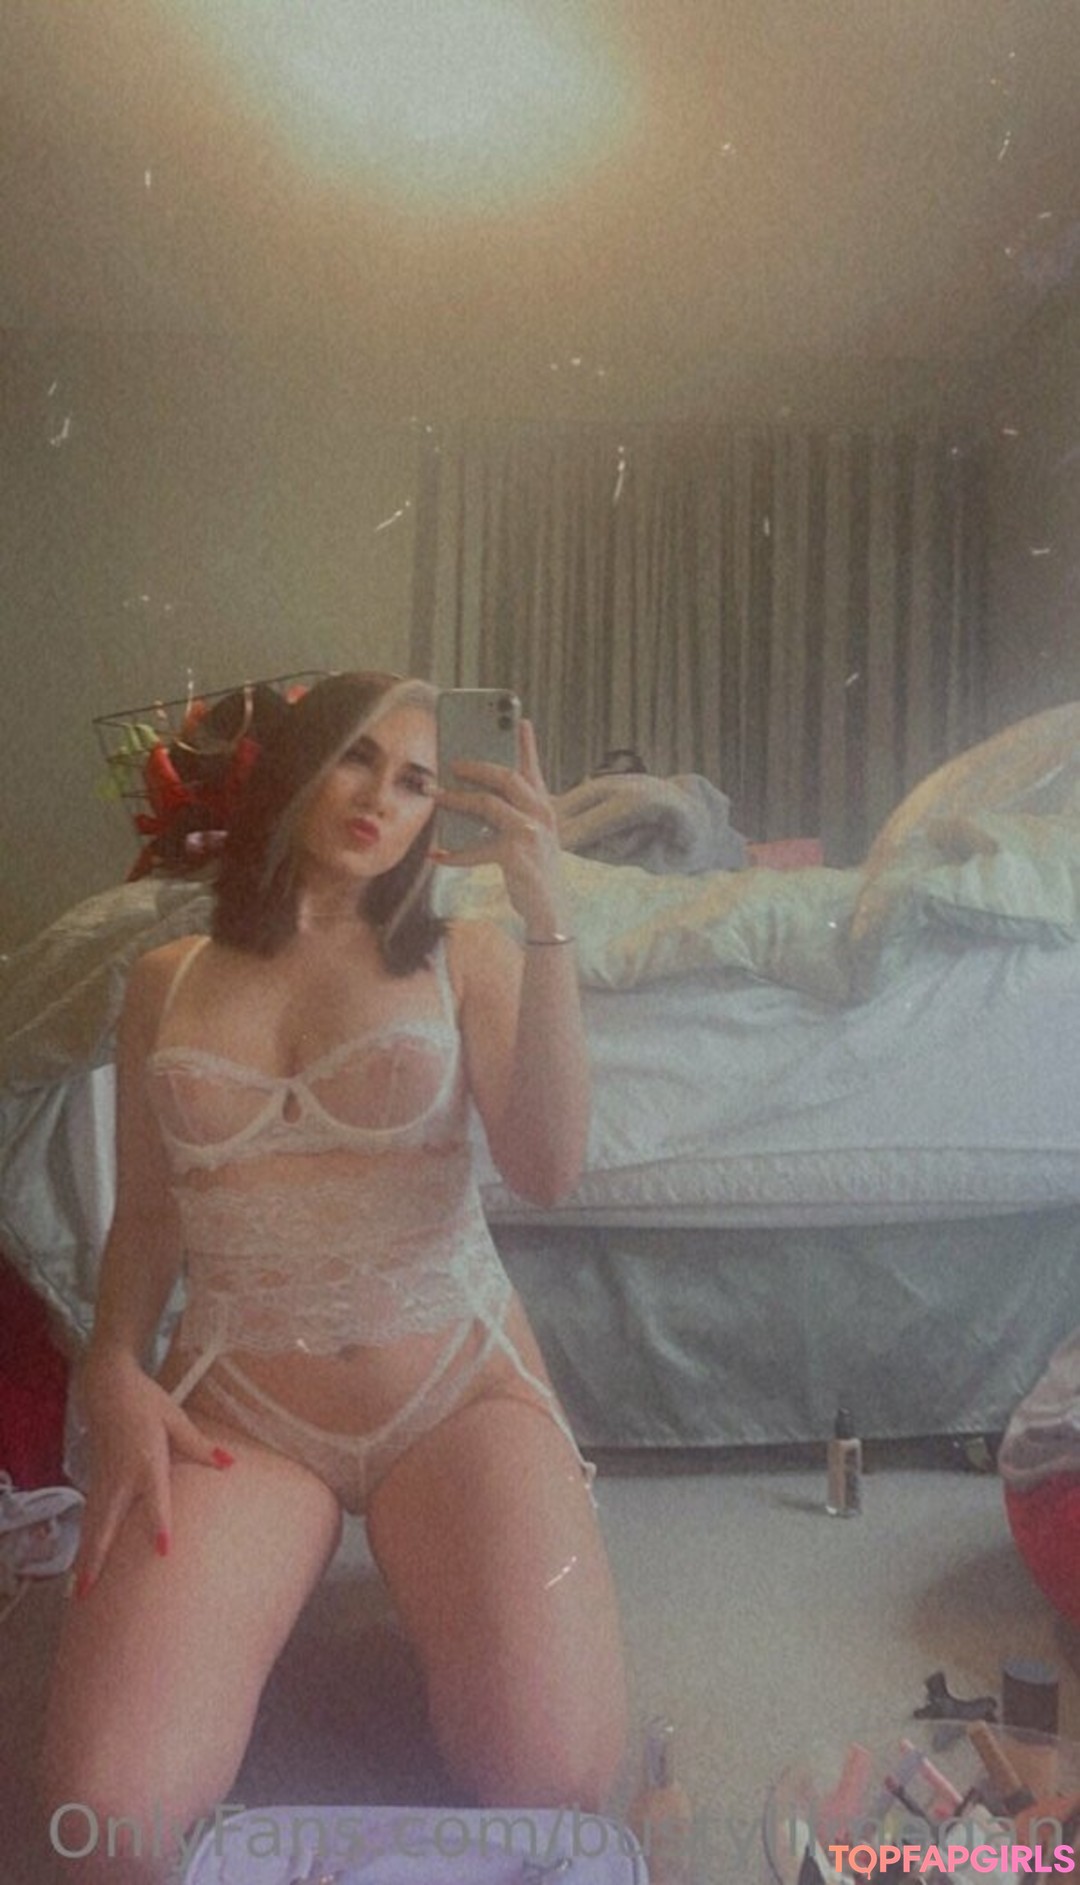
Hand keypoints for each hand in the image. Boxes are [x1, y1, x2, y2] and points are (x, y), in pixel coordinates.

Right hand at [70, 1349, 231, 1595]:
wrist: (107, 1386)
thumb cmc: (145, 1401)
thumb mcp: (176, 1418)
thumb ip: (199, 1446)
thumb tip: (230, 1462)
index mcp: (146, 1459)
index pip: (154, 1497)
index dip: (158, 1523)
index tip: (164, 1549)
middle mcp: (121, 1476)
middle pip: (106, 1522)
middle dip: (97, 1557)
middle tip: (88, 1592)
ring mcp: (103, 1479)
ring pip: (92, 1524)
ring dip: (85, 1557)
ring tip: (78, 1592)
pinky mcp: (95, 1479)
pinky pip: (89, 1516)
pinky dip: (85, 1541)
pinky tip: (83, 1563)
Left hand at [430, 719, 569, 937]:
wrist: (552, 912)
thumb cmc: (535, 872)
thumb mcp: (531, 838)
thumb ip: (513, 815)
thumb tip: (476, 798)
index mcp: (544, 808)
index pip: (534, 769)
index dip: (526, 744)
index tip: (519, 720)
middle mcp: (541, 815)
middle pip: (505, 777)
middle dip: (475, 766)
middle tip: (451, 762)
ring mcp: (530, 833)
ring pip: (487, 804)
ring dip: (456, 799)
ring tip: (435, 795)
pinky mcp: (516, 855)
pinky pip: (477, 848)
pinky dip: (454, 854)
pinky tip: (437, 856)